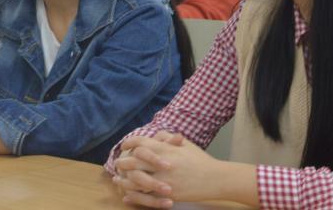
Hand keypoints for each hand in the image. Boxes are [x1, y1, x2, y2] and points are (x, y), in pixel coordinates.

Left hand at [114, 135, 232, 205]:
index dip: (129, 144)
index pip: (140, 143)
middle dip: (122, 162)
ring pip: (136, 181)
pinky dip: (134, 196)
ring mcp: (163, 180)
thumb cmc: (199, 160)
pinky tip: (127, 196)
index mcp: (165, 149)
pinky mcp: (167, 194)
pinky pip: (145, 196)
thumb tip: (155, 135)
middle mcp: (161, 164)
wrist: (214, 179)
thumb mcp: (185, 144)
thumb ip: (168, 138)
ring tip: (118, 179)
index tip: (124, 146)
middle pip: (133, 162)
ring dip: (124, 180)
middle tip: (117, 163)